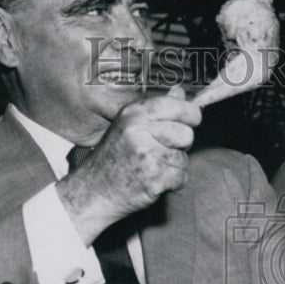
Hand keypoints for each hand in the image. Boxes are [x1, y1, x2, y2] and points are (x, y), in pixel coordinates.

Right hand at [57, 86, 201, 243]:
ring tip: (152, 167)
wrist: (93, 191)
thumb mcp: (129, 125)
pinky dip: (172, 183)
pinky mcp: (153, 179)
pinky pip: (181, 178)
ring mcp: (146, 156)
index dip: (191, 115)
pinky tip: (154, 180)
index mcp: (134, 114)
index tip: (191, 121)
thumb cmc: (113, 158)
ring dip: (174, 166)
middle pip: (186, 134)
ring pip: (184, 159)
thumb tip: (180, 92)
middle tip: (162, 151)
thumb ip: (157, 109)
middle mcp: (139, 131)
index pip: (178, 106)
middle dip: (181, 145)